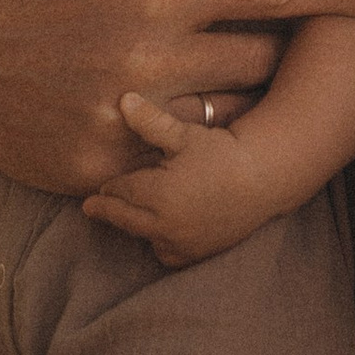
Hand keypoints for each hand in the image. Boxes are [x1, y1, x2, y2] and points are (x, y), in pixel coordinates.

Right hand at [0, 0, 354, 196]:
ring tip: (202, 89)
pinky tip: (152, 126)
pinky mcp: (100, 165)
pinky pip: (171, 162)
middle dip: (272, 56)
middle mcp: (148, 53)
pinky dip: (175, 145)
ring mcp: (124, 115)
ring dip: (232, 105)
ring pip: (225, 119)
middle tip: (262, 48)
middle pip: (260, 64)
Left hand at [81, 98, 281, 265]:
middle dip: (107, 210)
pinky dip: (161, 244)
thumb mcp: (184, 135)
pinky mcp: (199, 252)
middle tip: (90, 207)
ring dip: (135, 227)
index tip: (102, 185)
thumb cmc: (222, 152)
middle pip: (124, 219)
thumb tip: (122, 100)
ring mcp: (182, 242)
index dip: (110, 186)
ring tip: (129, 216)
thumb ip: (150, 122)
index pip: (119, 192)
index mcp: (156, 195)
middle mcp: (165, 224)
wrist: (263, 178)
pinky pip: (169, 254)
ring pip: (145, 237)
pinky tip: (160, 232)